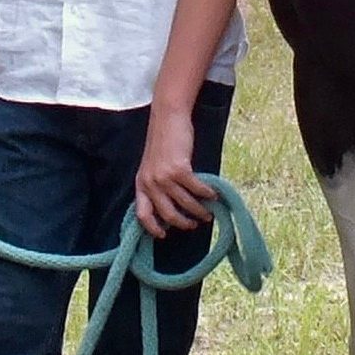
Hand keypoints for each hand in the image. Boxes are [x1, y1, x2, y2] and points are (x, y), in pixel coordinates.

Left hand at [134, 101, 215, 235]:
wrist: (167, 119)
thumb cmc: (163, 141)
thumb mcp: (153, 166)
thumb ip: (158, 185)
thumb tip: (174, 206)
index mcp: (141, 183)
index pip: (142, 214)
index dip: (152, 228)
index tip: (164, 235)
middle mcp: (150, 183)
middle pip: (167, 214)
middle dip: (183, 223)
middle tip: (195, 225)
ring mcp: (164, 177)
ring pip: (185, 204)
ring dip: (199, 211)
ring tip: (208, 213)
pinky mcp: (179, 170)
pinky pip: (196, 189)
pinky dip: (207, 195)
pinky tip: (214, 195)